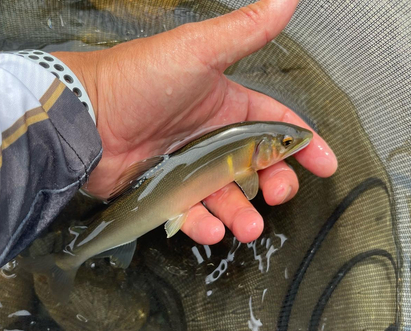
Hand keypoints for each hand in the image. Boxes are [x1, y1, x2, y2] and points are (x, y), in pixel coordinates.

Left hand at [53, 0, 336, 244]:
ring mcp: (187, 165)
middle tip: (279, 196)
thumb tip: (287, 0)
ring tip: (247, 227)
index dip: (303, 144)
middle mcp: (209, 136)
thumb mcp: (197, 50)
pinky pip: (190, 212)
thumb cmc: (138, 79)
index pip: (275, 125)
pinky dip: (202, 223)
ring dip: (241, 213)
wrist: (85, 116)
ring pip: (226, 196)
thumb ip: (245, 32)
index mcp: (225, 105)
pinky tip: (209, 228)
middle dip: (275, 184)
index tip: (324, 163)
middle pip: (256, 167)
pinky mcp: (164, 189)